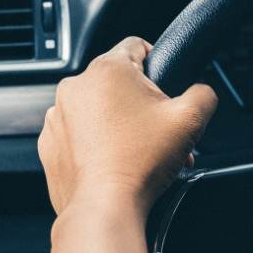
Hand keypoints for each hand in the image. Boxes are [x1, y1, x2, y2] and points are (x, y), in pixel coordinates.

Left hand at [38, 36, 217, 252]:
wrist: (104, 207)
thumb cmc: (140, 163)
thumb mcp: (189, 120)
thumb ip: (204, 93)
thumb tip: (201, 91)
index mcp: (107, 69)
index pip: (136, 45)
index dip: (157, 63)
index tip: (163, 86)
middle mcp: (75, 86)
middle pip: (117, 83)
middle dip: (140, 104)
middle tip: (158, 131)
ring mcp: (57, 115)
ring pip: (96, 109)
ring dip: (117, 124)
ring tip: (138, 152)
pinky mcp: (49, 143)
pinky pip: (76, 134)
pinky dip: (93, 144)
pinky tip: (113, 162)